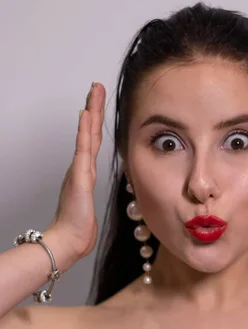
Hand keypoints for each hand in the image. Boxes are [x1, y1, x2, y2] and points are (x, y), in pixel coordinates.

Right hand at [47, 82, 104, 259]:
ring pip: (86, 135)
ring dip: (91, 112)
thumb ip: (89, 194)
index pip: (93, 142)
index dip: (95, 122)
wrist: (70, 241)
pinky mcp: (79, 176)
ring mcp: (79, 170)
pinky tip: (85, 115)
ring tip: (93, 92)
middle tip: (95, 87)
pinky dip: (84, 131)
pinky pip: (83, 149)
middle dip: (93, 108)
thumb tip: (90, 194)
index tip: (96, 103)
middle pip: (89, 132)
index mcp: (85, 173)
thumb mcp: (89, 205)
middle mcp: (81, 167)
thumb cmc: (78, 228)